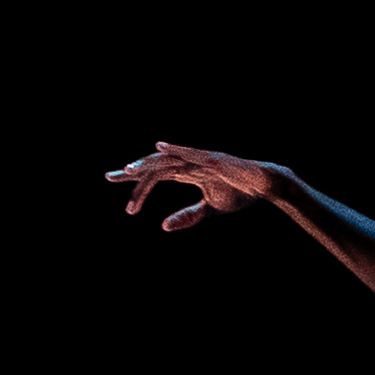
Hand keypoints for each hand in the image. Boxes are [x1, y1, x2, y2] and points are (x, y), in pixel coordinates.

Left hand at [103, 142, 285, 231]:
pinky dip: (176, 150)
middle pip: (155, 166)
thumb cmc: (241, 193)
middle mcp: (190, 162)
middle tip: (109, 177)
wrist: (265, 185)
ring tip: (127, 171)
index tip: (114, 181)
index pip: (155, 174)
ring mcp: (200, 159)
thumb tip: (164, 226)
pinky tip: (159, 148)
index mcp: (188, 172)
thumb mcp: (210, 208)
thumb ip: (189, 215)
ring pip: (169, 161)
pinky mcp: (214, 159)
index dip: (136, 179)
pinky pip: (191, 153)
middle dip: (132, 172)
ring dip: (148, 165)